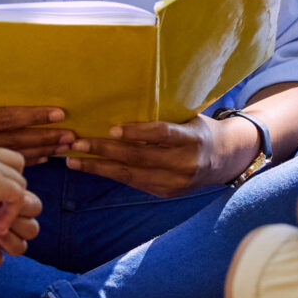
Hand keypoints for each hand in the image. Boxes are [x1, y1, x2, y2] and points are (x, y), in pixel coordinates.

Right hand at [0, 70, 74, 165]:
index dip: (33, 116)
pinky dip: (19, 158)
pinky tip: (41, 155)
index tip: (59, 114)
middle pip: (9, 141)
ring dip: (37, 151)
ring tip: (61, 145)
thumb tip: (32, 95)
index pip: (4, 118)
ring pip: (5, 155)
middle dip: (42, 138)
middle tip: (69, 135)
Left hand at [65, 113, 257, 196]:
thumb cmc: (199, 128)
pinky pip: (133, 183)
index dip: (138, 133)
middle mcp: (185, 164)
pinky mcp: (165, 193)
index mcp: (193, 139)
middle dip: (105, 151)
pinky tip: (91, 167)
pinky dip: (110, 174)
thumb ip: (162, 117)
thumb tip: (121, 104)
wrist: (224, 158)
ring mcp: (175, 182)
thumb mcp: (188, 117)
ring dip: (99, 167)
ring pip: (131, 175)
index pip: (163, 135)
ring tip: (73, 160)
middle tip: (77, 143)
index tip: (112, 129)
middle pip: (139, 158)